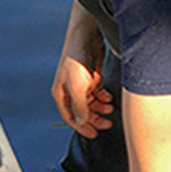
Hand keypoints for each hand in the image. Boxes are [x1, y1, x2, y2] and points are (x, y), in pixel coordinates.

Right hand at [51, 1, 113, 137]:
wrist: (86, 37)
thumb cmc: (76, 58)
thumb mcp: (78, 86)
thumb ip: (80, 106)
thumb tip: (82, 121)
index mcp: (61, 93)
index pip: (70, 117)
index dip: (81, 127)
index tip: (93, 134)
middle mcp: (70, 90)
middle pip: (82, 111)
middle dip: (94, 119)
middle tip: (105, 124)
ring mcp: (80, 84)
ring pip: (91, 103)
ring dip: (100, 108)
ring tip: (109, 110)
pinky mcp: (90, 77)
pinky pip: (97, 93)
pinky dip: (103, 97)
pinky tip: (107, 97)